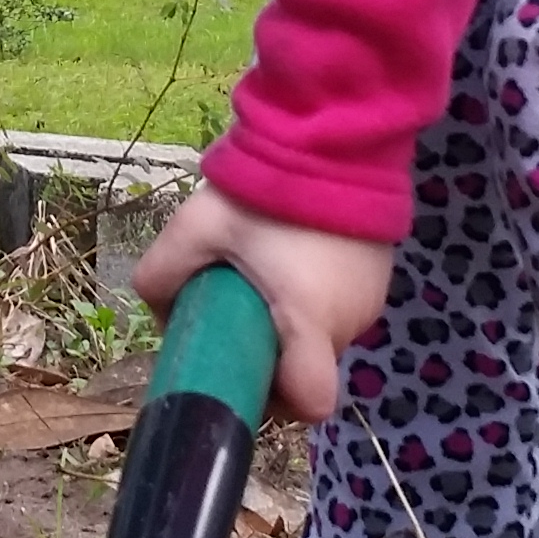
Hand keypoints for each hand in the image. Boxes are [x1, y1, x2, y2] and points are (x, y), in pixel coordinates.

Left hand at [133, 184, 397, 423]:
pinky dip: (315, 301)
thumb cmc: (265, 190)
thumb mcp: (196, 228)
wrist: (330, 135)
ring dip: (293, 326)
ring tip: (264, 277)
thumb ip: (162, 275)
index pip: (310, 402)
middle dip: (271, 356)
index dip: (275, 402)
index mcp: (309, 320)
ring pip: (324, 340)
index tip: (245, 372)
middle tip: (236, 314)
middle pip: (309, 370)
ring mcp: (371, 299)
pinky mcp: (379, 277)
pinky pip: (341, 309)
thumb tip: (158, 313)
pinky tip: (293, 261)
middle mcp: (350, 321)